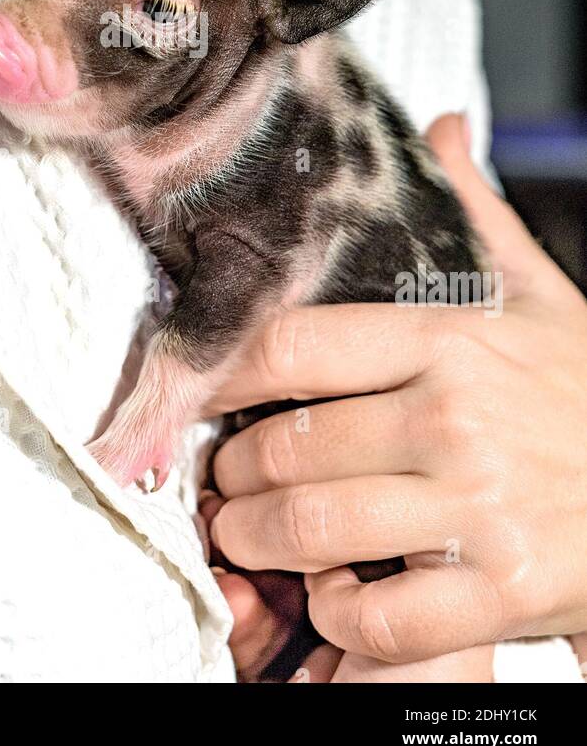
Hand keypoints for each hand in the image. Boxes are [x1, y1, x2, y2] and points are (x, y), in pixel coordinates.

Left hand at [207, 114, 586, 663]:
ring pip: (313, 528)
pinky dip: (340, 616)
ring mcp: (478, 506)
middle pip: (285, 446)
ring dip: (261, 541)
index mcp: (450, 340)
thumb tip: (444, 129)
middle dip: (232, 473)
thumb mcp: (543, 296)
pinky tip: (338, 596)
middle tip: (224, 480)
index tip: (202, 392)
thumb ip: (478, 216)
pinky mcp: (501, 591)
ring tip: (252, 535)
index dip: (223, 374)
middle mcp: (455, 417)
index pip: (292, 345)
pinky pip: (379, 616)